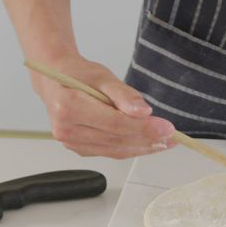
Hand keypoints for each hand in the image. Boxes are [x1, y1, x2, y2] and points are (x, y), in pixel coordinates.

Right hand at [30, 54, 175, 158]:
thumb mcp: (103, 76)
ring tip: (164, 142)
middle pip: (117, 140)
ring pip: (115, 150)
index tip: (167, 128)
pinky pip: (109, 152)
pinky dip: (130, 148)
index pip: (115, 124)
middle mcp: (66, 129)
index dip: (144, 128)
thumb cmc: (77, 74)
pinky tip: (146, 143)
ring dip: (142, 147)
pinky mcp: (77, 148)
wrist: (54, 80)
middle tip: (171, 136)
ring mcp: (70, 142)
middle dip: (148, 139)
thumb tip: (144, 112)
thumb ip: (124, 94)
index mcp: (69, 107)